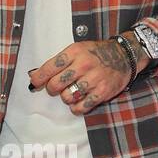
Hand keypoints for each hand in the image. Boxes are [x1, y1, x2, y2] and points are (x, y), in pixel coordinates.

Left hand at [28, 35, 145, 112]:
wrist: (123, 56)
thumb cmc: (96, 54)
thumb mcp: (77, 50)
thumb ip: (58, 62)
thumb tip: (35, 75)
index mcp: (75, 52)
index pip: (50, 67)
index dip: (39, 78)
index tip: (35, 83)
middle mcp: (84, 65)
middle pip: (55, 85)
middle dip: (52, 89)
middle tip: (56, 87)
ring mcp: (94, 79)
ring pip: (67, 97)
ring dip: (66, 98)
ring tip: (71, 92)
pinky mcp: (102, 92)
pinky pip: (81, 107)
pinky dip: (76, 107)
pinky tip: (78, 102)